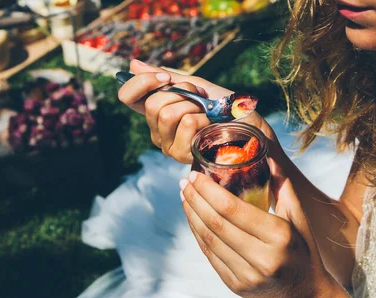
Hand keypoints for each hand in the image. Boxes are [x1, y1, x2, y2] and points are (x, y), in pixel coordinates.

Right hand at [118, 59, 232, 162]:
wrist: (248, 126)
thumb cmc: (224, 107)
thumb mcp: (195, 86)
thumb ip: (165, 78)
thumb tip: (133, 64)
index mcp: (156, 112)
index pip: (127, 97)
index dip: (140, 83)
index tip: (164, 78)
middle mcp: (157, 130)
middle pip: (152, 104)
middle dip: (181, 93)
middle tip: (199, 99)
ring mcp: (167, 145)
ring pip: (167, 114)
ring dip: (193, 106)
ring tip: (207, 113)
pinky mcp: (182, 154)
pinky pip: (186, 123)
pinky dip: (204, 117)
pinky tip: (211, 126)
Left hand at [179, 158, 337, 297]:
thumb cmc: (305, 253)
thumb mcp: (300, 219)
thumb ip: (283, 187)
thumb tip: (266, 155)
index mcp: (280, 236)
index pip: (233, 209)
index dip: (209, 190)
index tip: (195, 174)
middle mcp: (262, 257)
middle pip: (216, 223)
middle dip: (195, 199)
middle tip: (184, 182)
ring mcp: (246, 275)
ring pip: (209, 240)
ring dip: (192, 215)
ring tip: (184, 196)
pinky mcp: (235, 286)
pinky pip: (210, 256)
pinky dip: (198, 234)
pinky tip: (193, 218)